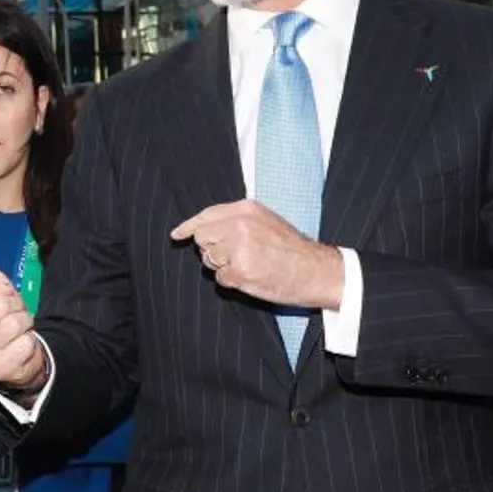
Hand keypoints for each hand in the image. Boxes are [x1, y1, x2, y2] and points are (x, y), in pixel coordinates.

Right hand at [0, 258, 46, 391]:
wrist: (9, 359)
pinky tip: (18, 344)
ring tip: (16, 329)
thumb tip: (1, 287)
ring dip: (24, 322)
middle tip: (12, 312)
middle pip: (0, 303)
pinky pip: (26, 342)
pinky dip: (28, 341)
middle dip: (15, 304)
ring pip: (16, 322)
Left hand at [170, 201, 343, 309]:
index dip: (189, 226)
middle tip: (236, 256)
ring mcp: (238, 248)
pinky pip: (220, 279)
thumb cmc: (292, 249)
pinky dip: (232, 282)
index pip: (207, 215)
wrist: (316, 270)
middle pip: (203, 238)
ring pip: (209, 260)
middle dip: (213, 250)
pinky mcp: (240, 271)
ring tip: (249, 265)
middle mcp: (239, 225)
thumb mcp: (266, 221)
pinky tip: (252, 277)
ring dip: (223, 267)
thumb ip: (237, 220)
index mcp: (246, 209)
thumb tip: (206, 229)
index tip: (177, 235)